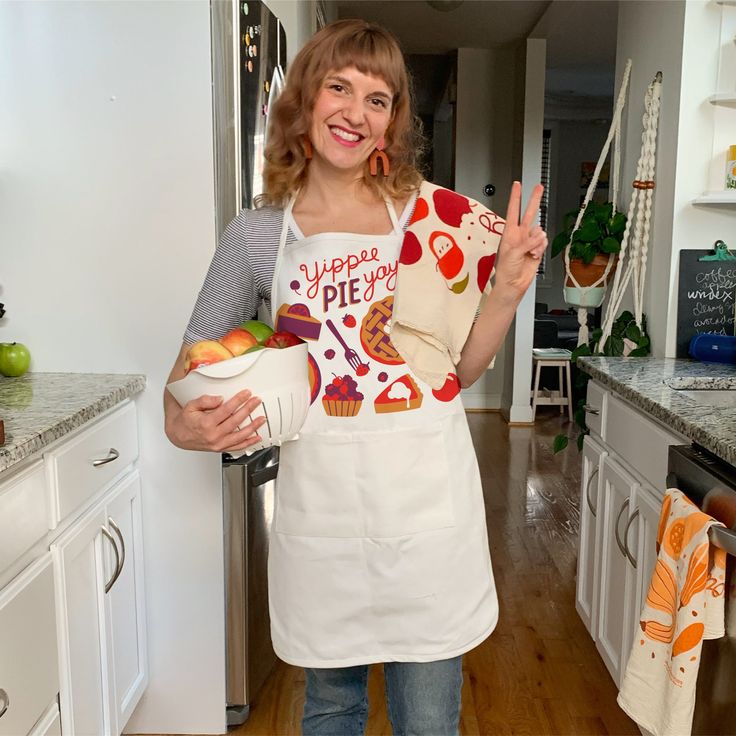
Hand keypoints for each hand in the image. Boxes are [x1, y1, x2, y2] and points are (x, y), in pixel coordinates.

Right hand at [165, 388, 266, 452]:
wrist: (178, 436)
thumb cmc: (185, 421)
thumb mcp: (191, 406)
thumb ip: (205, 401)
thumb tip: (219, 399)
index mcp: (206, 423)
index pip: (226, 410)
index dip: (238, 400)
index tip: (246, 393)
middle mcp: (213, 435)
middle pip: (235, 421)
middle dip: (248, 409)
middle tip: (257, 401)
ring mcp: (217, 444)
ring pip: (239, 436)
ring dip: (253, 427)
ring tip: (262, 419)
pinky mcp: (220, 449)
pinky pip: (237, 447)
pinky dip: (248, 443)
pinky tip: (256, 437)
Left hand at [493, 181, 547, 300]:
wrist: (513, 285)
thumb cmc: (505, 270)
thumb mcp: (512, 253)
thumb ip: (526, 242)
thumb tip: (539, 235)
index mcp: (509, 233)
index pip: (513, 210)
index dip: (515, 197)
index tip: (517, 184)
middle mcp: (519, 235)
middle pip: (528, 213)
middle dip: (534, 200)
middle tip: (539, 187)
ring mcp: (529, 242)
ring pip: (540, 231)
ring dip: (537, 241)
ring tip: (530, 252)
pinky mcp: (537, 249)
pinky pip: (544, 242)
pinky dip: (541, 248)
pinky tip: (534, 255)